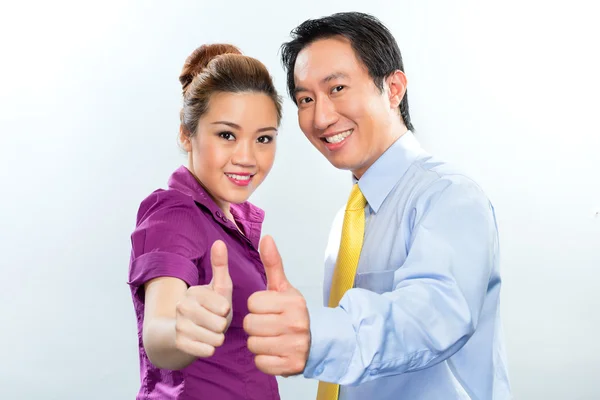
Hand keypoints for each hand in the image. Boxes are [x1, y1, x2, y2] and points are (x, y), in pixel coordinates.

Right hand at [174, 240, 232, 357]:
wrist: (181, 334)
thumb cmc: (209, 308)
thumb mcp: (218, 288)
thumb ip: (220, 266)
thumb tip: (219, 241)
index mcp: (194, 291)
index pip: (224, 306)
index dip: (226, 311)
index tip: (219, 309)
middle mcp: (182, 306)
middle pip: (220, 323)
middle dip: (222, 326)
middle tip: (214, 323)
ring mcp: (178, 325)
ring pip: (215, 338)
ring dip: (217, 339)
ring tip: (209, 333)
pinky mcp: (178, 343)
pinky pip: (206, 350)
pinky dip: (209, 349)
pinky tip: (203, 343)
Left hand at [244, 235, 309, 375]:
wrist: (319, 341)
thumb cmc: (293, 312)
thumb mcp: (284, 287)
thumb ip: (273, 263)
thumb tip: (266, 237)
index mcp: (293, 302)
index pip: (253, 303)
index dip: (257, 306)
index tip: (269, 309)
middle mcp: (296, 324)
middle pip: (250, 324)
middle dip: (255, 325)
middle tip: (269, 325)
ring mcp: (295, 347)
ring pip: (253, 344)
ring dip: (258, 342)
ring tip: (272, 338)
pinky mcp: (291, 366)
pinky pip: (260, 363)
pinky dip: (264, 359)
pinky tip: (275, 351)